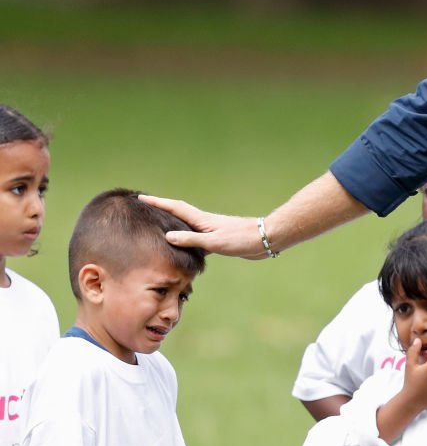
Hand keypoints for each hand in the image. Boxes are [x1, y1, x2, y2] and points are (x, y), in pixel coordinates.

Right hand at [139, 195, 266, 258]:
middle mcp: (205, 222)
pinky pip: (196, 239)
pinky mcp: (219, 240)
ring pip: (187, 227)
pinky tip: (184, 248)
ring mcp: (212, 230)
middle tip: (144, 207)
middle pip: (178, 214)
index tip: (141, 197)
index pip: (175, 208)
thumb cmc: (242, 239)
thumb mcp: (215, 241)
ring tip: (158, 227)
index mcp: (202, 220)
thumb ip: (192, 240)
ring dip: (173, 225)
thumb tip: (168, 236)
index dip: (158, 203)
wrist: (265, 239)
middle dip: (161, 209)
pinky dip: (187, 240)